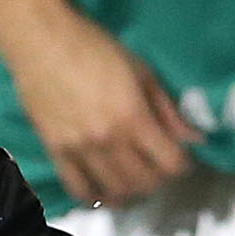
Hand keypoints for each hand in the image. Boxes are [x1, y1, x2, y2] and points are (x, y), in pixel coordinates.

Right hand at [0, 1, 198, 208]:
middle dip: (159, 179)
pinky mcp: (55, 151)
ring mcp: (80, 149)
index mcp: (133, 117)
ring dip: (131, 191)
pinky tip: (103, 189)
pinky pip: (77, 188)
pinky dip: (95, 196)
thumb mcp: (141, 71)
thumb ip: (168, 109)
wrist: (41, 39)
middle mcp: (108, 140)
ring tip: (133, 179)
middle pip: (144, 182)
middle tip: (158, 167)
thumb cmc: (92, 47)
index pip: (169, 162)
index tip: (181, 158)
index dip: (182, 165)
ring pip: (114, 191)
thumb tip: (193, 137)